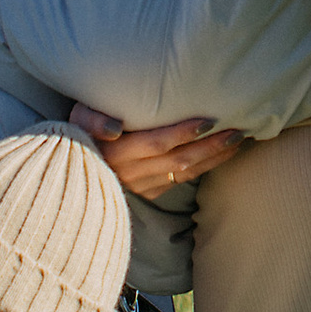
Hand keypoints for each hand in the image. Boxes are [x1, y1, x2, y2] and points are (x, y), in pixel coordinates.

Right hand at [69, 105, 248, 202]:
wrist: (71, 169)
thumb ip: (93, 120)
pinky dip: (204, 167)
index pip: (155, 143)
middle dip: (211, 146)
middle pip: (178, 160)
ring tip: (239, 141)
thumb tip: (115, 128)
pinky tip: (222, 153)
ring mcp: (141, 185)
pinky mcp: (148, 192)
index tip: (208, 120)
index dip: (182, 133)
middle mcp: (130, 172)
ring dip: (214, 158)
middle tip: (238, 130)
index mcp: (115, 152)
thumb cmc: (78, 132)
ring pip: (184, 173)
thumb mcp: (77, 119)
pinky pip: (181, 180)